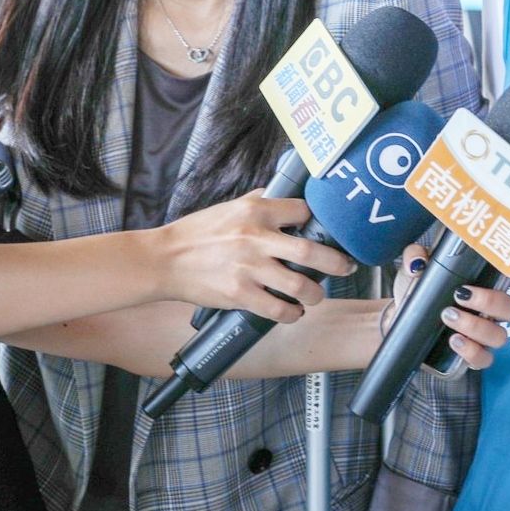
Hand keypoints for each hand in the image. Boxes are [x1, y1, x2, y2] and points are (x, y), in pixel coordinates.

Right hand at [154, 192, 355, 322]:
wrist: (163, 260)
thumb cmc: (196, 233)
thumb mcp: (229, 207)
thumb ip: (258, 202)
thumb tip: (282, 196)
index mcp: (255, 212)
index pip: (303, 212)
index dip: (317, 222)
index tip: (326, 233)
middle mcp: (255, 238)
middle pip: (310, 251)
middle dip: (336, 263)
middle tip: (346, 268)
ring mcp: (248, 268)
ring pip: (298, 284)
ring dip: (315, 294)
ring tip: (316, 295)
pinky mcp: (238, 294)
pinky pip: (276, 309)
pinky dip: (291, 314)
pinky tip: (293, 312)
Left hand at [385, 243, 509, 371]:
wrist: (399, 322)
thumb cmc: (417, 291)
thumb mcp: (416, 269)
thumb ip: (416, 256)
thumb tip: (418, 263)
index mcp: (487, 282)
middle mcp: (491, 309)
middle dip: (492, 301)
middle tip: (461, 294)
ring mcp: (484, 334)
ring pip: (499, 335)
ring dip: (476, 325)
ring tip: (448, 316)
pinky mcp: (472, 356)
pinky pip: (483, 359)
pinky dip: (471, 351)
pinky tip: (454, 340)